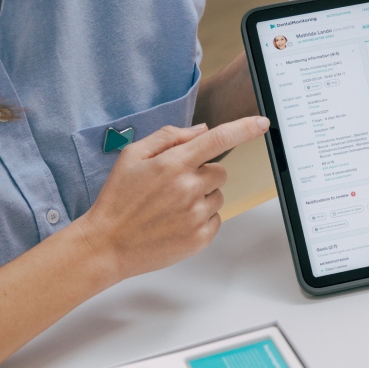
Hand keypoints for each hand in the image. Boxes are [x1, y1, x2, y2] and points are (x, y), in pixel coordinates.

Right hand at [77, 116, 269, 281]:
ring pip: (218, 195)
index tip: (261, 123)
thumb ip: (169, 138)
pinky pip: (216, 218)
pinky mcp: (199, 238)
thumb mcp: (133, 156)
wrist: (107, 244)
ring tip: (172, 206)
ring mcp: (195, 215)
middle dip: (203, 173)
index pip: (218, 139)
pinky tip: (176, 221)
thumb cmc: (118, 199)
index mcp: (173, 164)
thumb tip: (202, 130)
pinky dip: (202, 218)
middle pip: (220, 171)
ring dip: (202, 197)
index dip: (244, 128)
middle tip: (175, 185)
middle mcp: (188, 188)